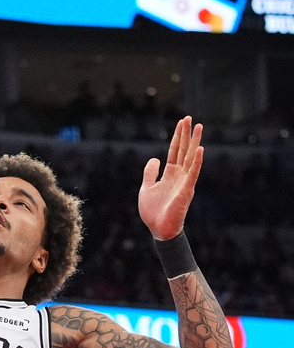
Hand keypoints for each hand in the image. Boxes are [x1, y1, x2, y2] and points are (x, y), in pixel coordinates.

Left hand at [139, 116, 203, 240]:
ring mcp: (184, 181)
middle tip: (190, 118)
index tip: (182, 122)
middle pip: (184, 150)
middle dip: (186, 134)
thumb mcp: (146, 187)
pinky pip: (193, 173)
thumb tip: (154, 158)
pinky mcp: (187, 190)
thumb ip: (150, 173)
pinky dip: (198, 162)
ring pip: (191, 158)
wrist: (158, 229)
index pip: (174, 151)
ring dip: (195, 142)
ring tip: (199, 127)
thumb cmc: (153, 211)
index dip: (177, 136)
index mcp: (170, 174)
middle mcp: (179, 175)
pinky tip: (201, 149)